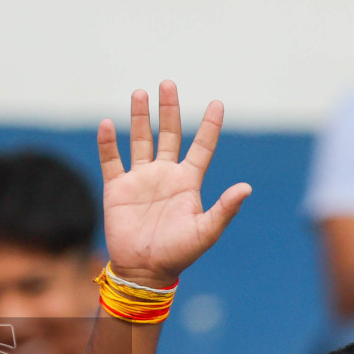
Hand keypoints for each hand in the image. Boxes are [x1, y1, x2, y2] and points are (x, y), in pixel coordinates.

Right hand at [97, 81, 251, 289]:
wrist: (144, 270)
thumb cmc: (178, 253)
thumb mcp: (206, 231)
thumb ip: (224, 209)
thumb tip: (246, 188)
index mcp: (188, 182)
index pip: (201, 146)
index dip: (210, 125)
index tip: (217, 102)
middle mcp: (164, 175)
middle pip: (168, 133)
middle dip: (169, 108)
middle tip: (167, 83)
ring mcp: (140, 180)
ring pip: (140, 140)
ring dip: (139, 117)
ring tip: (139, 93)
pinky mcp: (117, 189)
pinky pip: (111, 160)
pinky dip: (108, 143)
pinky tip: (107, 124)